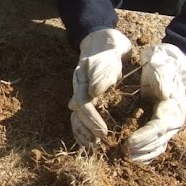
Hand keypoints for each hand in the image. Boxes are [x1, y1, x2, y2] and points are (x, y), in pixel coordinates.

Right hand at [68, 28, 132, 146]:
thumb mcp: (109, 55)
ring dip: (83, 132)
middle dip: (87, 130)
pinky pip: (81, 115)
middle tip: (100, 143)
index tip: (103, 132)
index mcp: (82, 79)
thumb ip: (102, 72)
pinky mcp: (88, 96)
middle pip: (77, 114)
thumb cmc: (108, 46)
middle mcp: (79, 88)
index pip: (83, 104)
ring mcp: (82, 92)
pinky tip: (88, 139)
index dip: (92, 120)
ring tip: (93, 145)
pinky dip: (83, 128)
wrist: (103, 39)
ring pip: (76, 116)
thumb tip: (93, 93)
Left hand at [126, 43, 185, 162]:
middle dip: (141, 148)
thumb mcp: (161, 69)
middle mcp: (174, 120)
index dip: (144, 137)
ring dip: (143, 153)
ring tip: (126, 156)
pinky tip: (134, 156)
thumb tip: (164, 94)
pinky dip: (146, 152)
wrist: (171, 65)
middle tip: (123, 152)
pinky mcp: (163, 127)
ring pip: (158, 146)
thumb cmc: (162, 67)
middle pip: (158, 141)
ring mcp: (169, 125)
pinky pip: (156, 145)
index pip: (159, 128)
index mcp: (173, 108)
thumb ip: (162, 80)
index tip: (129, 143)